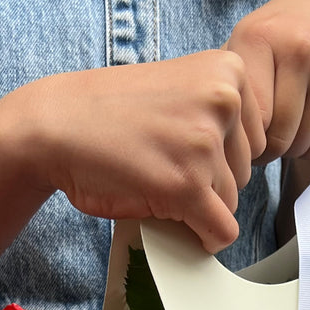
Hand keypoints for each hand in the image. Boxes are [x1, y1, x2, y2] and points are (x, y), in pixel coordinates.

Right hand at [8, 51, 267, 254]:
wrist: (54, 126)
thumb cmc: (110, 113)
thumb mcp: (181, 89)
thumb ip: (220, 114)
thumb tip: (254, 165)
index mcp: (230, 71)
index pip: (255, 137)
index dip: (219, 153)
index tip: (180, 146)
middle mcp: (226, 101)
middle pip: (246, 171)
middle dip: (209, 179)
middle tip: (160, 165)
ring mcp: (207, 144)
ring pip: (231, 202)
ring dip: (196, 204)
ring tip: (153, 180)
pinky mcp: (189, 186)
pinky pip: (221, 230)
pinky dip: (202, 238)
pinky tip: (175, 222)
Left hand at [222, 0, 309, 164]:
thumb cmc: (277, 39)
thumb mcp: (244, 44)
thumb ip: (228, 84)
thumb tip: (225, 137)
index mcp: (259, 37)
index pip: (251, 119)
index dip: (246, 141)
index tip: (245, 139)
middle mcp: (299, 49)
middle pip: (277, 136)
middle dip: (268, 150)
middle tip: (264, 143)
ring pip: (301, 144)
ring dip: (290, 149)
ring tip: (285, 132)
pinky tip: (306, 131)